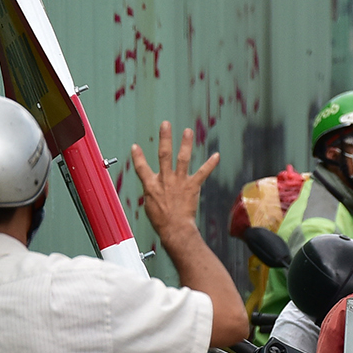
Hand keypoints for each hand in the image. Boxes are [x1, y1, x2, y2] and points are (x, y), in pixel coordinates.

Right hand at [132, 122, 218, 243]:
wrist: (174, 229)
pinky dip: (210, 164)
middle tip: (165, 124)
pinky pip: (202, 173)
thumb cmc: (161, 221)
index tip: (135, 146)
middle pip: (164, 154)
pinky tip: (216, 155)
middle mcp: (165, 179)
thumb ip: (152, 194)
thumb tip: (152, 191)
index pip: (141, 167)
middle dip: (165, 138)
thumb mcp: (150, 206)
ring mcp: (179, 182)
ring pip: (182, 158)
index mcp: (151, 185)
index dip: (138, 156)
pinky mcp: (192, 186)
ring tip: (188, 131)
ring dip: (185, 143)